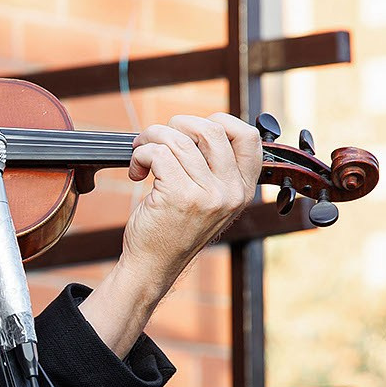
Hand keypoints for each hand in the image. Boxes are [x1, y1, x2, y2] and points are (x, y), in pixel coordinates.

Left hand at [119, 113, 264, 286]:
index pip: (248, 137)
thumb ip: (213, 168)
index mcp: (242, 190)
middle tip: (158, 140)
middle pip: (211, 129)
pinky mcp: (179, 196)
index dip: (219, 122)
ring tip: (141, 154)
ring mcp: (207, 195)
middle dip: (177, 125)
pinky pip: (158, 153)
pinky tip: (137, 171)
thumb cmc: (173, 229)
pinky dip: (140, 153)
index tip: (192, 132)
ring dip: (151, 138)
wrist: (153, 265)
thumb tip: (195, 126)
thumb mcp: (208, 200)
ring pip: (179, 139)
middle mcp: (230, 192)